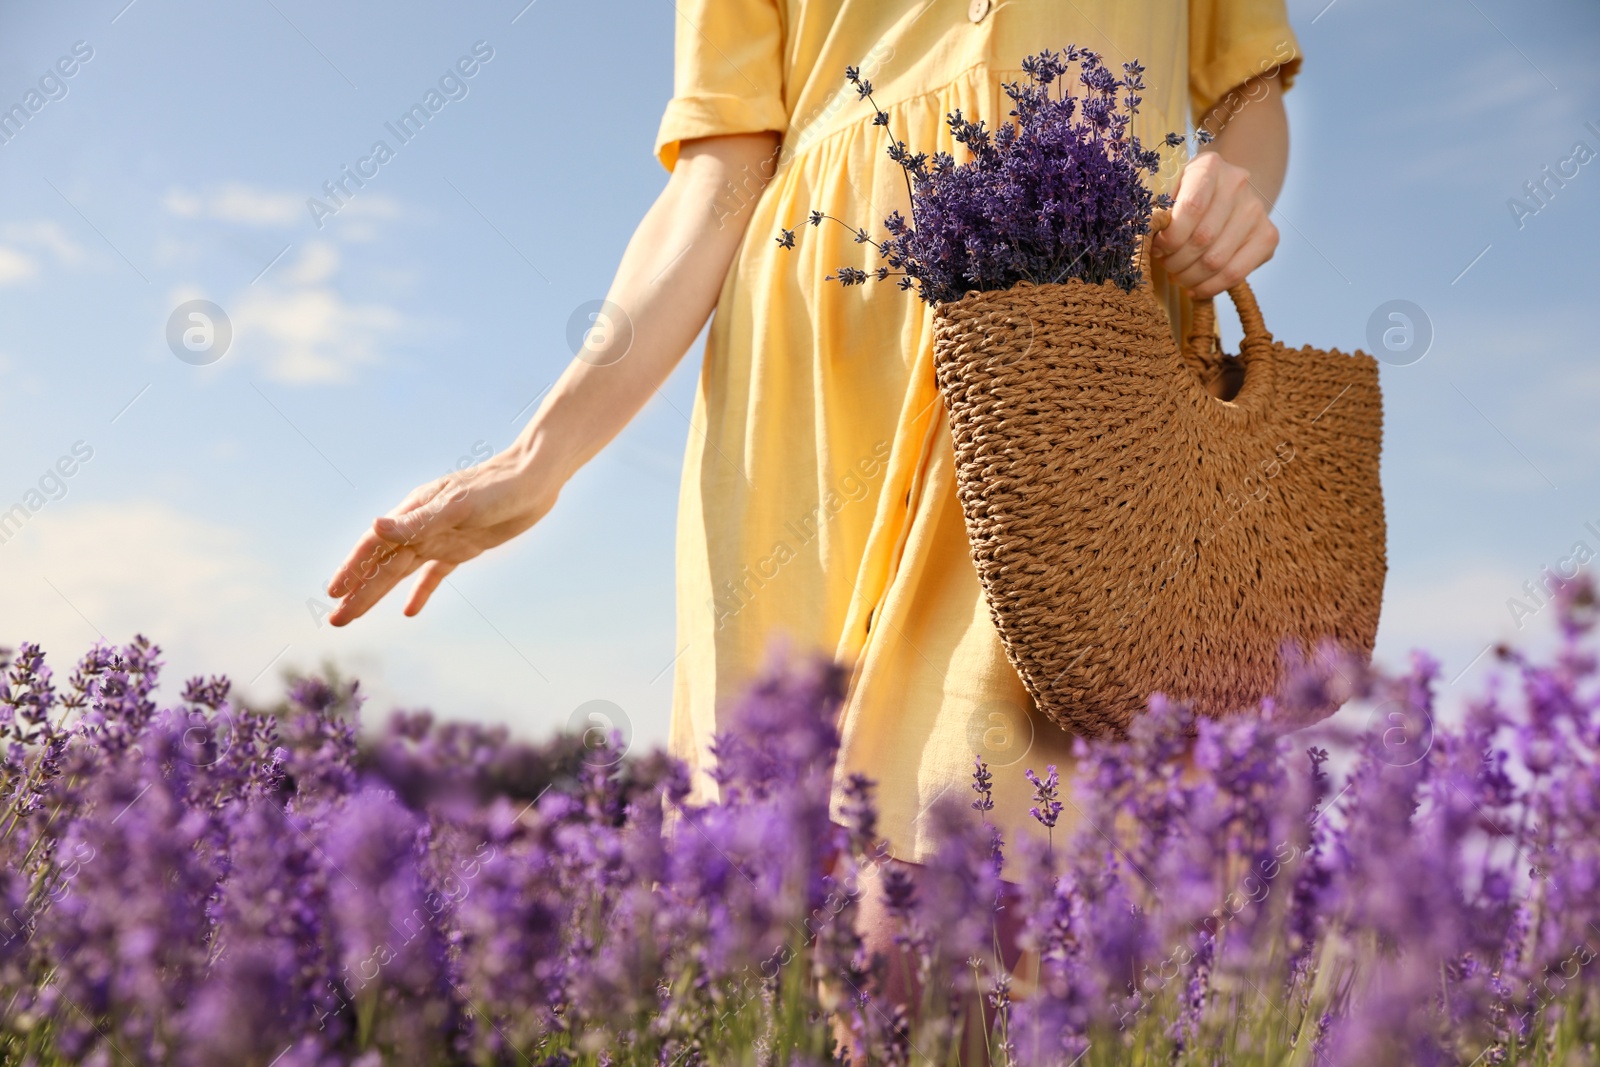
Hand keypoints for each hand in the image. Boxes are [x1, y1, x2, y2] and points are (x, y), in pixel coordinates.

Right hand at [325, 448, 560, 625]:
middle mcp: (422, 526)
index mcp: (415, 512)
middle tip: (335, 621)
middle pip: (382, 565)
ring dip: (378, 593)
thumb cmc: (498, 488)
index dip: (352, 570)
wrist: (535, 479)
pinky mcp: (463, 548)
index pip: (374, 545)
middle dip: (359, 592)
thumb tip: (376, 527)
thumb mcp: (458, 506)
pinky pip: (434, 574)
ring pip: (402, 571)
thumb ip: (416, 521)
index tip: (333, 593)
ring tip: (355, 614)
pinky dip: (421, 592)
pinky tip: (409, 611)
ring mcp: (441, 537)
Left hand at [1151, 151, 1278, 299]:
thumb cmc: (1187, 194)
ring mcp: (1257, 211)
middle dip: (1175, 261)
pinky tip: (1194, 288)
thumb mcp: (1169, 190)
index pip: (1191, 207)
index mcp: (1210, 166)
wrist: (1226, 192)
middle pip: (1202, 238)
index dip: (1170, 237)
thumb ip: (1158, 210)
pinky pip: (1236, 274)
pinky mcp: (1268, 237)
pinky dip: (1209, 287)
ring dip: (1189, 277)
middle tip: (1165, 265)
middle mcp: (1238, 185)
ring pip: (1216, 261)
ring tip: (1177, 276)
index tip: (1157, 248)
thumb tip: (1145, 237)